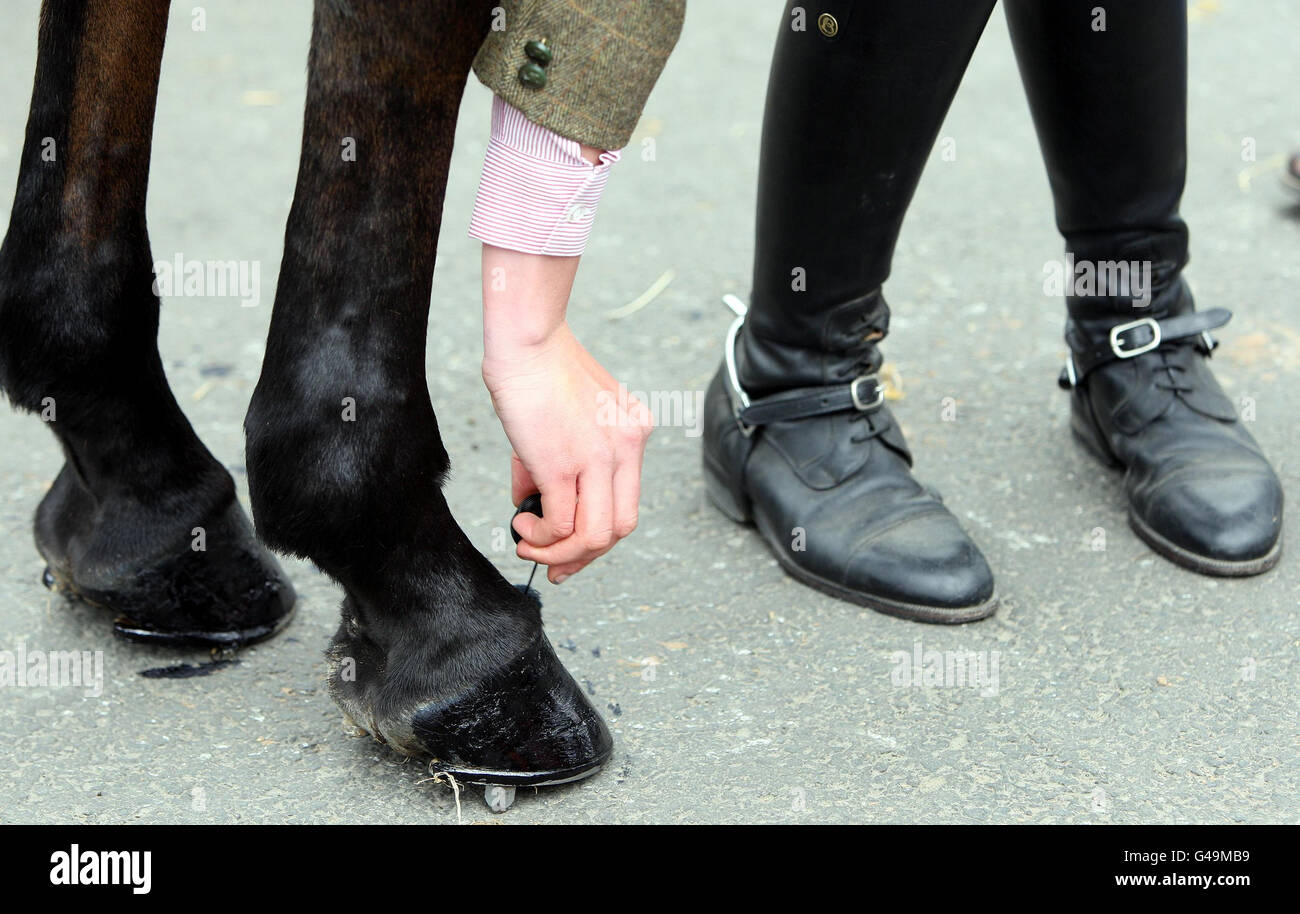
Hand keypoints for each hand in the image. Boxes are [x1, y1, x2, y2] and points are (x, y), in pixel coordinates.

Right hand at [482, 322, 651, 582]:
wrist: (527, 338)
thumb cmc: (538, 368)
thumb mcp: (566, 418)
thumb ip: (558, 462)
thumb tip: (533, 504)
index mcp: (634, 433)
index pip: (627, 501)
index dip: (598, 535)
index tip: (569, 549)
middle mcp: (628, 447)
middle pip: (620, 529)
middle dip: (583, 556)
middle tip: (552, 565)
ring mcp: (602, 457)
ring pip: (596, 536)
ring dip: (559, 552)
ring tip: (528, 543)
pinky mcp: (567, 463)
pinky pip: (563, 524)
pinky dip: (541, 535)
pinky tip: (522, 524)